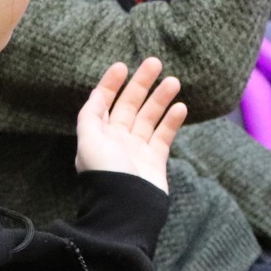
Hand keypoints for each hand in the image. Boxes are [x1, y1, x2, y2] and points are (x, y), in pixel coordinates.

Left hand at [74, 58, 187, 192]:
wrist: (128, 207)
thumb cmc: (106, 172)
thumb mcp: (89, 142)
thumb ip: (91, 115)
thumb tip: (97, 94)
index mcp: (98, 134)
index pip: (104, 103)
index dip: (111, 84)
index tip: (123, 65)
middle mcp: (117, 139)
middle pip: (130, 105)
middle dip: (141, 84)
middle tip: (155, 63)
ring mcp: (137, 149)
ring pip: (149, 116)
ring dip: (160, 98)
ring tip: (174, 81)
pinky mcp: (155, 159)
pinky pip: (164, 134)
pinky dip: (172, 120)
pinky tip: (181, 107)